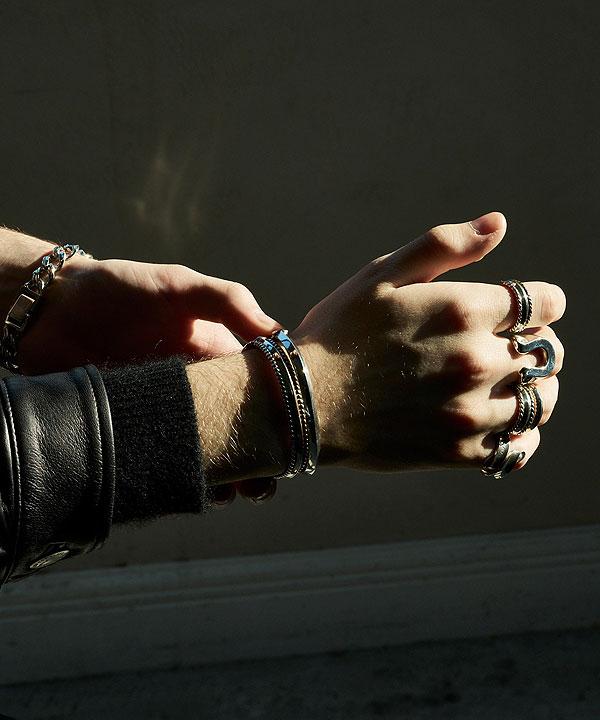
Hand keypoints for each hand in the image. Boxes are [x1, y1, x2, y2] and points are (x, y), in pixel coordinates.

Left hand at [0, 229, 282, 504]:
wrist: (52, 308)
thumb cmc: (121, 289)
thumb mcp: (181, 286)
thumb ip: (228, 301)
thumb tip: (279, 334)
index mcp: (214, 359)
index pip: (256, 394)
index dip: (277, 418)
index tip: (291, 440)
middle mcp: (194, 393)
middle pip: (234, 433)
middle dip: (255, 461)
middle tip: (264, 483)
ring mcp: (163, 416)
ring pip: (203, 455)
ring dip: (224, 478)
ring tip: (234, 492)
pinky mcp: (132, 433)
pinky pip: (162, 464)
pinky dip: (180, 481)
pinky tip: (193, 489)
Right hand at [292, 212, 565, 472]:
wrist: (303, 403)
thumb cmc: (339, 333)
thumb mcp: (381, 274)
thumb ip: (444, 246)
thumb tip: (498, 224)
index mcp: (463, 310)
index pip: (546, 303)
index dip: (543, 302)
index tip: (529, 308)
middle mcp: (476, 360)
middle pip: (547, 352)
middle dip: (536, 343)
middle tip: (512, 346)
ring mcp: (470, 410)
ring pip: (541, 401)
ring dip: (535, 388)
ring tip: (511, 385)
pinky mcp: (458, 451)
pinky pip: (518, 448)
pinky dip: (522, 436)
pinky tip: (503, 423)